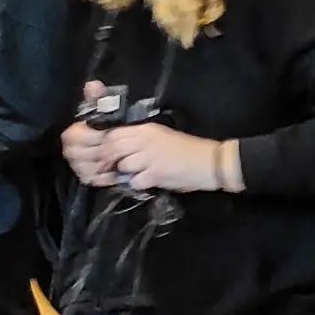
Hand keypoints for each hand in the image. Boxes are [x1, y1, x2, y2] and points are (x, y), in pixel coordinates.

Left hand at [62, 119, 227, 192]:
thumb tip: (119, 147)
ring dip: (123, 173)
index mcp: (145, 130)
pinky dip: (136, 184)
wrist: (210, 163)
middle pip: (113, 149)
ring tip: (132, 175)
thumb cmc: (187, 150)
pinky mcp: (156, 174)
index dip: (104, 145)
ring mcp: (150, 158)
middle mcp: (144, 141)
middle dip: (108, 161)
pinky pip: (135, 181)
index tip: (104, 154)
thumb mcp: (161, 136)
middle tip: (110, 169)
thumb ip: (140, 139)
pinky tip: (145, 182)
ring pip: (121, 165)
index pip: (113, 134)